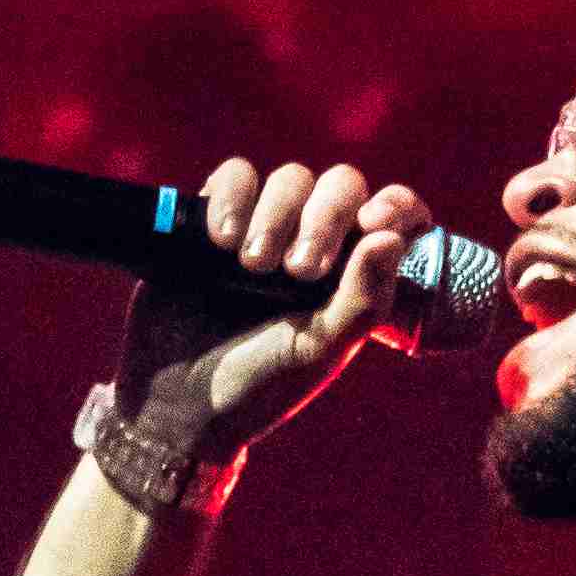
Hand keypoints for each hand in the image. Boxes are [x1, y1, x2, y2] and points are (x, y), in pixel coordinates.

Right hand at [110, 159, 437, 484]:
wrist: (179, 400)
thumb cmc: (260, 386)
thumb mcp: (319, 351)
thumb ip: (362, 300)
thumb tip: (390, 238)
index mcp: (353, 276)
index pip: (393, 216)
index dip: (395, 206)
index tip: (375, 223)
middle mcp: (315, 243)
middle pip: (341, 185)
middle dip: (325, 217)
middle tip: (298, 270)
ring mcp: (267, 227)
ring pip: (290, 178)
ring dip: (276, 215)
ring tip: (251, 266)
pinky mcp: (216, 218)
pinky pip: (235, 176)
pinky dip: (233, 198)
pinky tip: (222, 240)